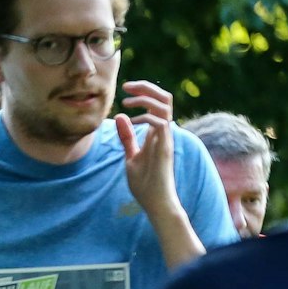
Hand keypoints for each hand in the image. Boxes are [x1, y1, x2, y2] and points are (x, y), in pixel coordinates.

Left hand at [118, 81, 178, 218]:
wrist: (155, 203)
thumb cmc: (146, 183)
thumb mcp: (131, 156)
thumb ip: (127, 137)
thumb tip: (120, 117)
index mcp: (157, 131)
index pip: (157, 102)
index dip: (144, 92)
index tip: (125, 90)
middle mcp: (164, 132)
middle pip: (165, 98)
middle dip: (146, 88)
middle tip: (126, 86)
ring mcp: (166, 138)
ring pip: (165, 105)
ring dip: (145, 98)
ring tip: (126, 101)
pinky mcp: (165, 148)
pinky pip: (160, 123)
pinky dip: (145, 117)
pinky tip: (131, 122)